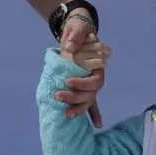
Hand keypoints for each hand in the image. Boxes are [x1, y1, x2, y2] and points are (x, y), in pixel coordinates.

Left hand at [54, 9, 104, 124]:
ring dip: (78, 109)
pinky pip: (91, 103)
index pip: (94, 80)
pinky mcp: (83, 87)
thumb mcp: (77, 29)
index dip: (82, 83)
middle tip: (58, 96)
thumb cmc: (78, 30)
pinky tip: (97, 126)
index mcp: (97, 65)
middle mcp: (96, 77)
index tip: (67, 81)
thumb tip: (69, 48)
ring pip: (88, 101)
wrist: (76, 33)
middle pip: (90, 94)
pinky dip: (94, 114)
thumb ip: (75, 37)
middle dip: (74, 98)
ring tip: (66, 115)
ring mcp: (90, 84)